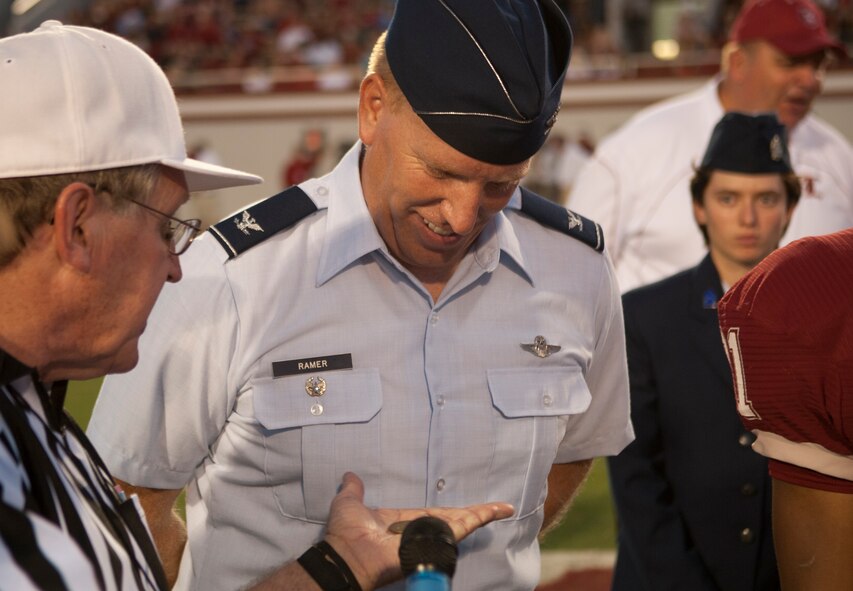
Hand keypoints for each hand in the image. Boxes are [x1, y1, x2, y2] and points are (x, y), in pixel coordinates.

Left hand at [323, 472, 513, 589]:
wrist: (348, 553)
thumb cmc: (347, 532)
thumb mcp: (349, 502)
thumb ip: (353, 490)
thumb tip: (349, 475)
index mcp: (402, 522)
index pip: (432, 515)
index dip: (449, 511)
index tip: (464, 508)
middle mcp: (418, 531)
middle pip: (452, 519)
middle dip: (474, 513)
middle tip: (496, 507)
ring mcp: (427, 538)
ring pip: (460, 523)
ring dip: (481, 514)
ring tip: (501, 508)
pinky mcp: (434, 542)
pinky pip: (459, 528)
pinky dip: (479, 519)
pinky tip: (494, 512)